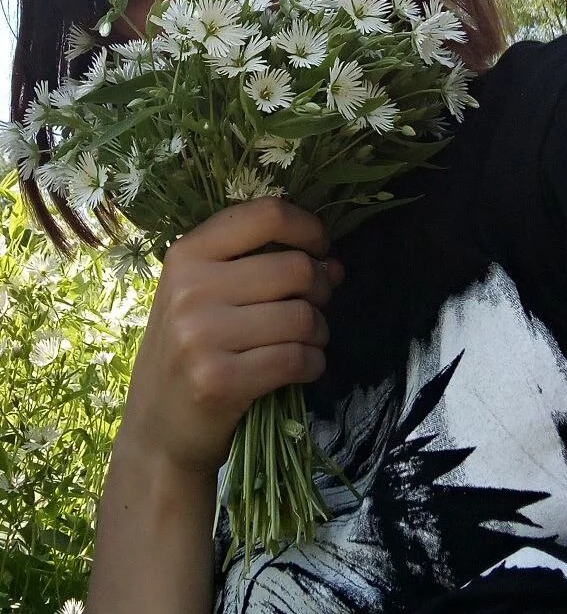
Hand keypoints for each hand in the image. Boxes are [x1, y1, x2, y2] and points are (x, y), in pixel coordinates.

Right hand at [116, 197, 343, 475]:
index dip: (308, 228)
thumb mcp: (205, 294)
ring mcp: (200, 335)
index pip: (266, 215)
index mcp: (187, 254)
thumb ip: (261, 267)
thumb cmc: (189, 351)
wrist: (155, 429)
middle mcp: (189, 288)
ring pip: (302, 316)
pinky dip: (313, 364)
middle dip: (322, 289)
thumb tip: (333, 264)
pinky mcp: (218, 380)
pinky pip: (297, 359)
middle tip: (314, 307)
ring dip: (319, 332)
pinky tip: (301, 367)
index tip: (320, 249)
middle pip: (296, 267)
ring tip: (306, 342)